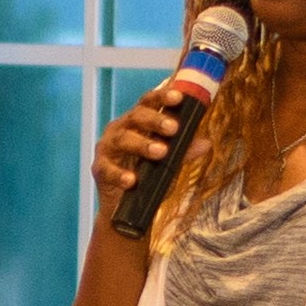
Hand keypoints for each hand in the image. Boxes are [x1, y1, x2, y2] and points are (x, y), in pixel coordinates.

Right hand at [87, 73, 205, 224]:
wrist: (126, 208)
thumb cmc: (147, 175)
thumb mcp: (168, 163)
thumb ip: (183, 152)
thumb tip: (205, 143)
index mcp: (136, 122)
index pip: (148, 102)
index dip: (162, 97)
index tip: (179, 97)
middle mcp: (120, 129)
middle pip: (135, 116)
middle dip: (155, 120)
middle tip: (173, 128)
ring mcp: (107, 148)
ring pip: (122, 139)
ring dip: (142, 144)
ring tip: (161, 152)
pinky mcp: (99, 169)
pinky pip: (108, 169)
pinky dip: (120, 175)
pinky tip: (132, 180)